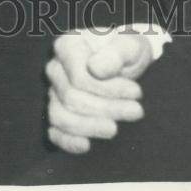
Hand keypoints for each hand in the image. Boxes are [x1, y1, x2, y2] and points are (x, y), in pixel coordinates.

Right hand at [46, 28, 152, 153]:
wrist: (127, 60)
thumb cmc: (127, 50)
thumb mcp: (130, 44)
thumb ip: (116, 52)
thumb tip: (95, 69)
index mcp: (68, 45)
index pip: (79, 77)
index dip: (108, 90)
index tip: (137, 92)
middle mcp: (55, 67)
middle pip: (72, 98)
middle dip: (106, 109)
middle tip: (136, 110)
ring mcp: (54, 90)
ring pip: (61, 116)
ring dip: (91, 127)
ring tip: (116, 128)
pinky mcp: (58, 111)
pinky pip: (54, 131)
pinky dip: (67, 141)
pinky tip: (86, 145)